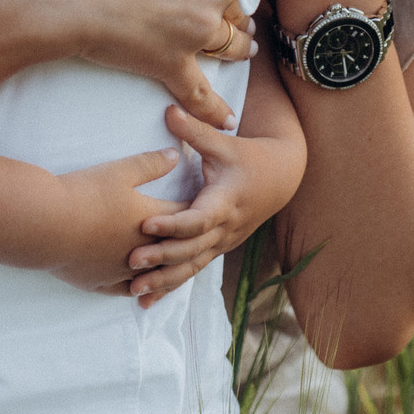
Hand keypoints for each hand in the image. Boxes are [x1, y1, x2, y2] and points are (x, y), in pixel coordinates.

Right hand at [30, 0, 254, 128]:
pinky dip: (213, 109)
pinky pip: (201, 93)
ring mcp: (197, 30)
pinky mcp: (172, 64)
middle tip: (222, 10)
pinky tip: (226, 121)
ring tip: (237, 50)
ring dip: (234, 47)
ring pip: (230, 43)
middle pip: (235, 2)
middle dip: (230, 6)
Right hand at [43, 149, 189, 293]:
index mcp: (151, 221)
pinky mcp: (99, 282)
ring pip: (152, 275)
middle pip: (174, 249)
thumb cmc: (83, 194)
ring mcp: (120, 271)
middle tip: (198, 235)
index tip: (206, 203)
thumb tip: (176, 155)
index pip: (184, 215)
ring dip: (163, 270)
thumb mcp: (120, 171)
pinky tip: (136, 286)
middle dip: (186, 241)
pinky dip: (134, 286)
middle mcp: (142, 251)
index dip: (196, 208)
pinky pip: (123, 289)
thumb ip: (151, 164)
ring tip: (172, 265)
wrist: (44, 224)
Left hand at [125, 100, 308, 305]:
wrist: (282, 178)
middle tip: (131, 261)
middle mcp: (225, 229)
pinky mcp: (216, 249)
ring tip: (134, 291)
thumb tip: (168, 109)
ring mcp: (222, 243)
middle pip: (192, 249)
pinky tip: (145, 303)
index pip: (199, 219)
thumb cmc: (250, 157)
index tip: (147, 224)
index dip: (174, 223)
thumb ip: (195, 130)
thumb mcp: (225, 143)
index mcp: (225, 202)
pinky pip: (192, 271)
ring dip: (164, 281)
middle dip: (162, 257)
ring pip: (192, 267)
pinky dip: (170, 287)